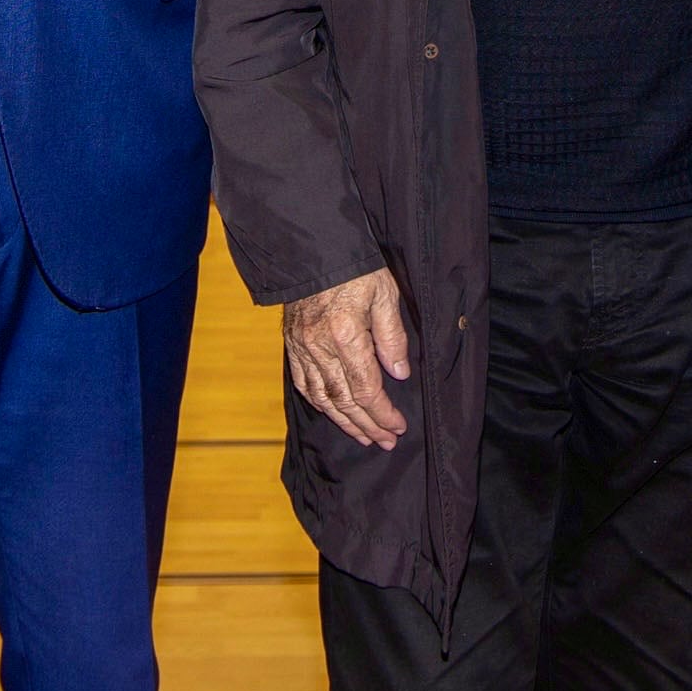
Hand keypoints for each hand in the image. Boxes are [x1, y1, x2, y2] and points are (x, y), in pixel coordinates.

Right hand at [285, 267, 411, 449]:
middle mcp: (319, 347)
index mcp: (345, 334)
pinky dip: (319, 403)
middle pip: (344, 400)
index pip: (365, 388)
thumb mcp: (384, 293)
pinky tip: (333, 412)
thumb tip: (399, 373)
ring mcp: (302, 347)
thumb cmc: (353, 267)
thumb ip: (392, 336)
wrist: (312, 248)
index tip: (398, 426)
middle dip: (367, 425)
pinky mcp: (292, 344)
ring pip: (322, 397)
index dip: (382, 413)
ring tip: (364, 436)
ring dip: (344, 421)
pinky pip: (303, 383)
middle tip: (386, 442)